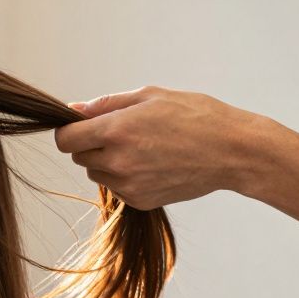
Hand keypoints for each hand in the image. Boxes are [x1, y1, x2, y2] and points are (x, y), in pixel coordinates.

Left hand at [53, 87, 269, 209]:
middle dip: (91, 144)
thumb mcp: (149, 96)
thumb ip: (106, 104)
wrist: (232, 151)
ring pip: (96, 173)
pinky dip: (125, 177)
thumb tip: (73, 109)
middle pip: (79, 156)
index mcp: (117, 130)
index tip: (79, 126)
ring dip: (107, 161)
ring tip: (142, 147)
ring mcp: (128, 185)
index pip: (65, 139)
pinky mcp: (140, 201)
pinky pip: (116, 188)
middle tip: (121, 133)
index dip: (69, 130)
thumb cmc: (195, 116)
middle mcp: (118, 161)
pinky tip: (152, 164)